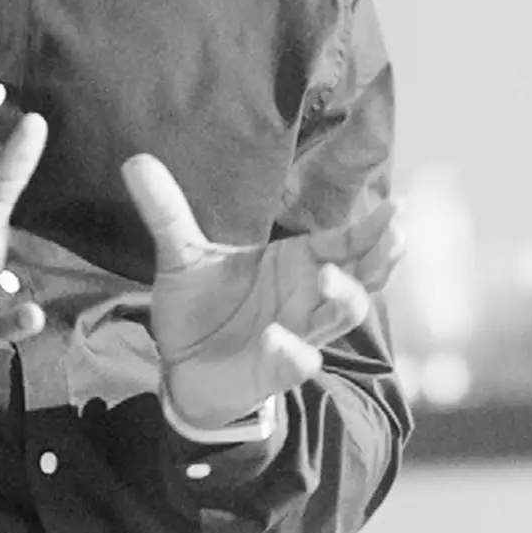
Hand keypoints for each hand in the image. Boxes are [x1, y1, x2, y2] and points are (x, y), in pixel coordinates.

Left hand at [120, 153, 403, 428]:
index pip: (346, 241)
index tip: (396, 207)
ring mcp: (296, 334)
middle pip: (363, 277)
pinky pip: (297, 363)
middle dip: (380, 257)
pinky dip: (292, 352)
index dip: (374, 227)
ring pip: (340, 317)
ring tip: (326, 276)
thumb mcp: (181, 256)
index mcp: (296, 263)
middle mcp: (306, 297)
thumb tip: (134, 161)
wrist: (179, 366)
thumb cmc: (199, 309)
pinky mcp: (274, 371)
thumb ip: (167, 212)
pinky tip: (276, 339)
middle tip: (391, 234)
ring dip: (342, 297)